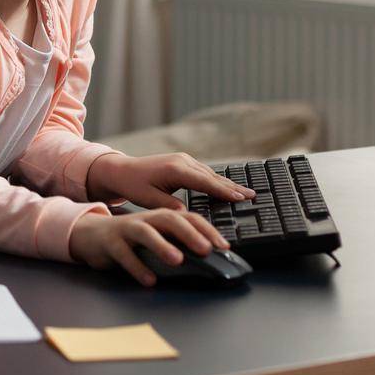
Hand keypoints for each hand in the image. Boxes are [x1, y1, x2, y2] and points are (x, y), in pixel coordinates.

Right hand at [69, 208, 229, 285]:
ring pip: (145, 232)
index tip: (223, 246)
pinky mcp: (109, 242)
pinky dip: (137, 267)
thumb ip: (176, 243)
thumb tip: (207, 259)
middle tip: (205, 249)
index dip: (207, 230)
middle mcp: (145, 219)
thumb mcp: (155, 237)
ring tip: (177, 260)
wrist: (89, 234)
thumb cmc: (128, 237)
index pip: (188, 217)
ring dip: (162, 245)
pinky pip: (123, 254)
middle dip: (189, 233)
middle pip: (169, 219)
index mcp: (160, 217)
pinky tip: (149, 280)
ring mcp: (126, 229)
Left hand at [87, 151, 254, 208]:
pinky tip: (226, 186)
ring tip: (246, 192)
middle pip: (213, 176)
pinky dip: (217, 180)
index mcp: (176, 170)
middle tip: (253, 195)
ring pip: (210, 173)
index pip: (206, 182)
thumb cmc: (133, 185)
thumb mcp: (150, 200)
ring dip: (227, 183)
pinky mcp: (182, 162)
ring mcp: (183, 159)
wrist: (121, 170)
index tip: (241, 198)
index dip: (224, 191)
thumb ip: (170, 207)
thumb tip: (189, 214)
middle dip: (233, 187)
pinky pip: (204, 172)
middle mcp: (183, 161)